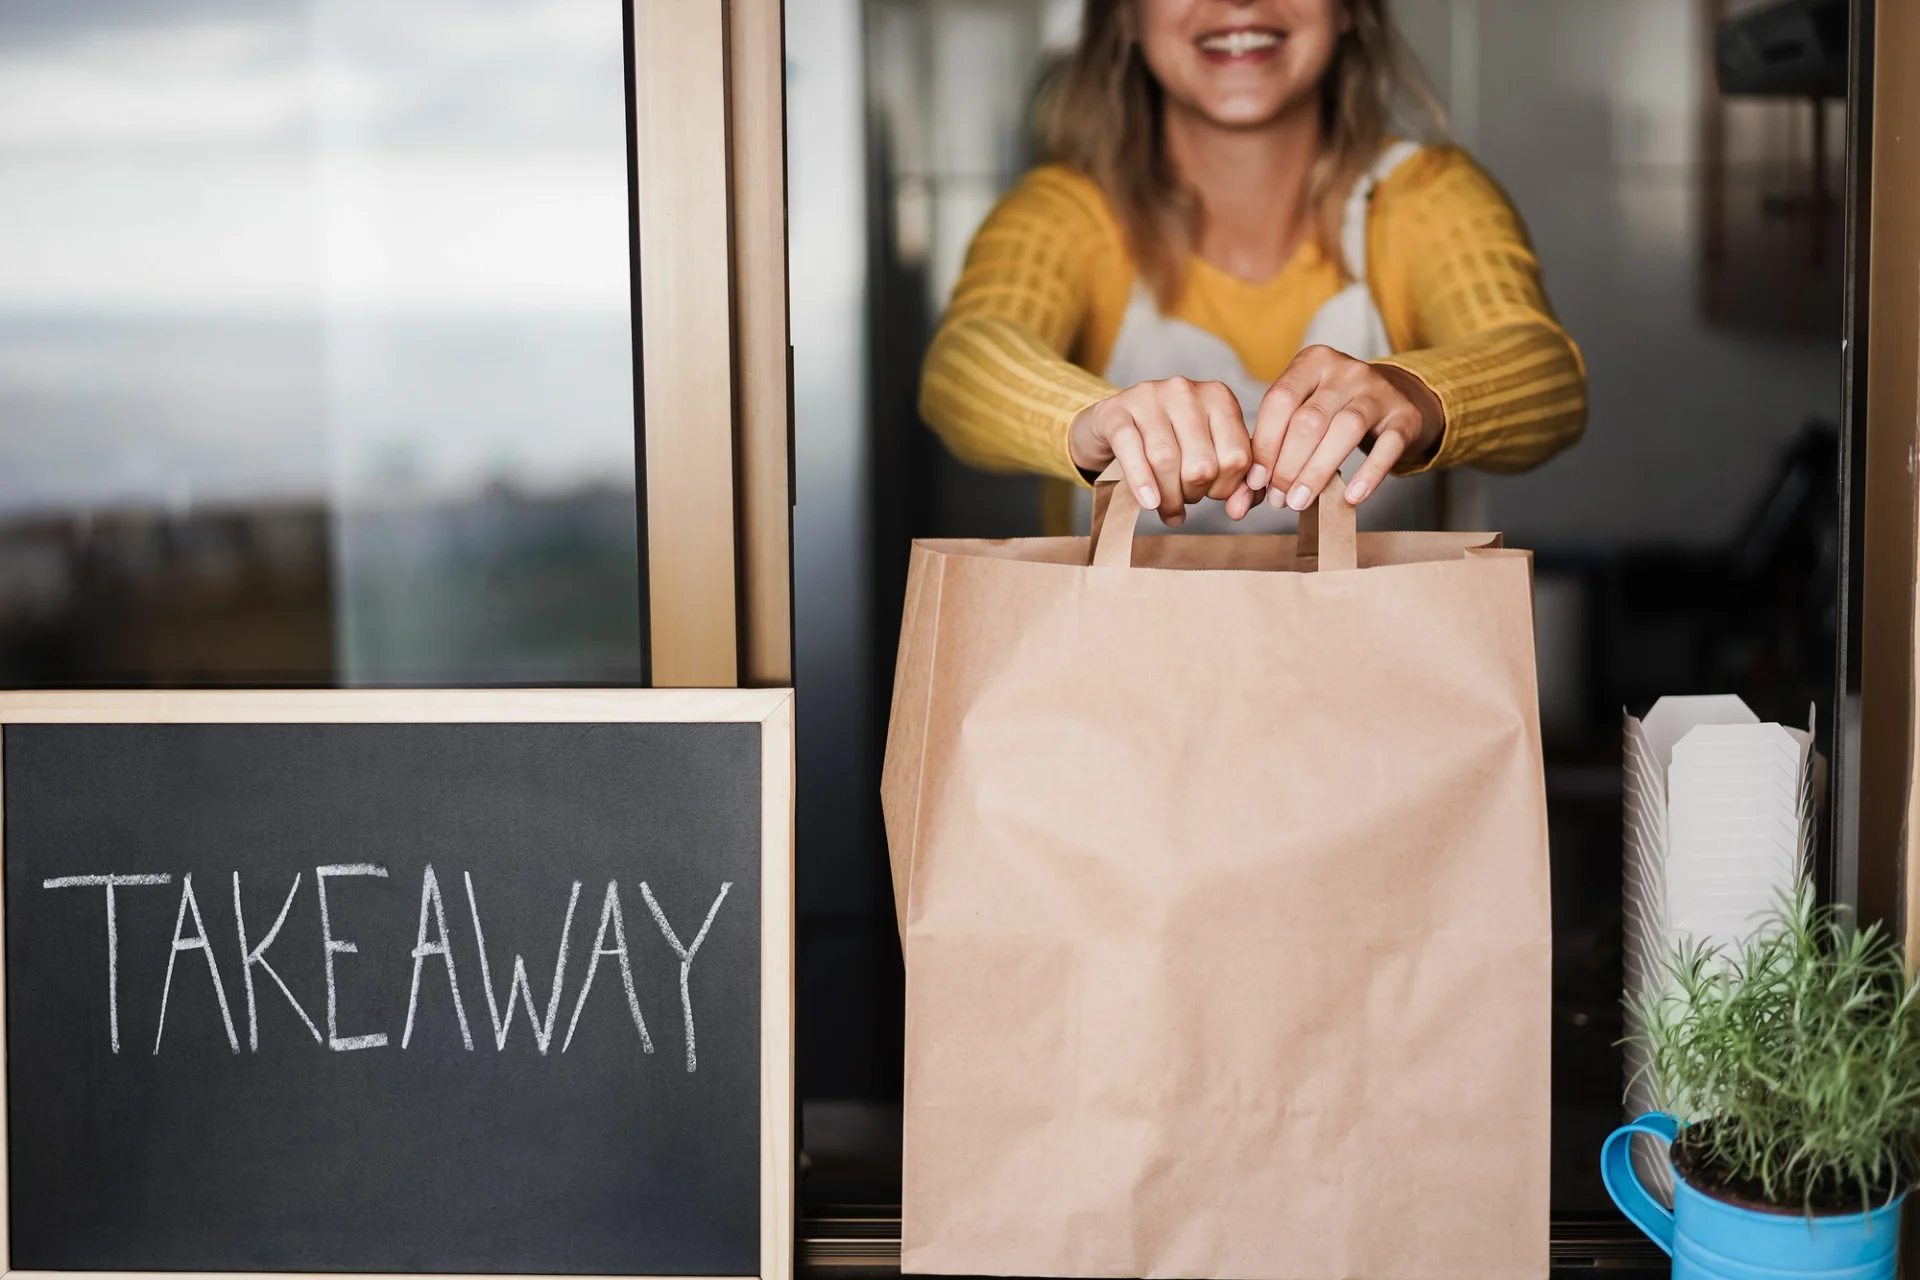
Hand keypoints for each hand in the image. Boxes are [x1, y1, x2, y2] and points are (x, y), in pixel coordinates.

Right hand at [1068, 377, 1252, 527]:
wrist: (1115, 423)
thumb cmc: (1170, 441)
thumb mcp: (1207, 451)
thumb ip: (1233, 480)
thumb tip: (1238, 510)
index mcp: (1219, 397)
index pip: (1237, 457)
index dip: (1226, 488)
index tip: (1211, 494)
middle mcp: (1186, 391)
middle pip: (1201, 463)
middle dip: (1195, 494)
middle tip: (1185, 500)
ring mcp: (1149, 398)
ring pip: (1166, 460)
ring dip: (1169, 497)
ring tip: (1165, 508)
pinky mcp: (1116, 411)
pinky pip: (1131, 450)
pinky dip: (1141, 482)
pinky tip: (1148, 502)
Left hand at [1223, 346, 1443, 518]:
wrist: (1395, 398)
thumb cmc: (1335, 410)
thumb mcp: (1304, 412)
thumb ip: (1274, 446)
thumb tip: (1242, 498)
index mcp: (1312, 362)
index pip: (1279, 400)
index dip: (1265, 444)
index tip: (1256, 480)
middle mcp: (1346, 370)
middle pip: (1310, 419)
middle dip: (1288, 465)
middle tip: (1278, 498)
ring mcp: (1378, 391)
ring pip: (1346, 430)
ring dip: (1317, 471)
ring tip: (1299, 501)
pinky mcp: (1405, 416)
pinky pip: (1388, 446)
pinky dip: (1369, 474)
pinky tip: (1351, 497)